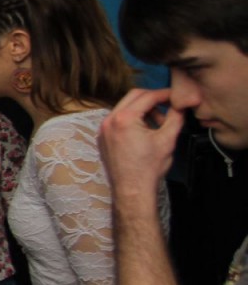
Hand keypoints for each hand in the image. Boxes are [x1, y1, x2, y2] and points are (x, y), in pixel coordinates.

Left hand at [99, 88, 183, 204]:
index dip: (165, 94)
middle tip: (168, 107)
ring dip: (143, 110)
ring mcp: (103, 130)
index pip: (148, 95)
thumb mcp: (168, 139)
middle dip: (153, 99)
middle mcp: (109, 121)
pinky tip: (145, 132)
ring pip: (126, 108)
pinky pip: (118, 120)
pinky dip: (132, 120)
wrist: (132, 190)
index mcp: (123, 119)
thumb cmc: (147, 169)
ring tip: (158, 125)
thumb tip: (181, 104)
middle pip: (134, 96)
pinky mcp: (103, 138)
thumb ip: (176, 116)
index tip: (176, 96)